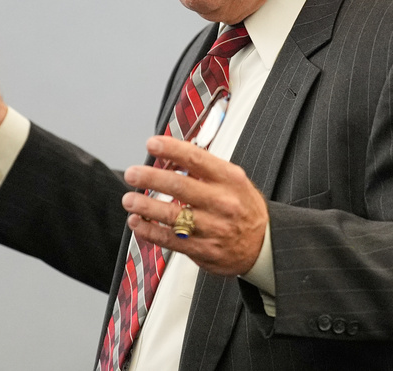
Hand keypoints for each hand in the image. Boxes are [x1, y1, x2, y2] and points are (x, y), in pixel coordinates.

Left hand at [122, 136, 268, 276]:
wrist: (263, 245)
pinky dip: (149, 231)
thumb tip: (172, 156)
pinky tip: (137, 222)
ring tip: (129, 200)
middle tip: (132, 173)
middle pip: (179, 186)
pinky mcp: (202, 250)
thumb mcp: (234, 180)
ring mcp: (211, 228)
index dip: (171, 149)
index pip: (196, 159)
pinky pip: (170, 239)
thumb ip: (205, 168)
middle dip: (151, 178)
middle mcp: (221, 202)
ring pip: (171, 216)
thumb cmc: (244, 207)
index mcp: (229, 179)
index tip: (152, 144)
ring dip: (145, 206)